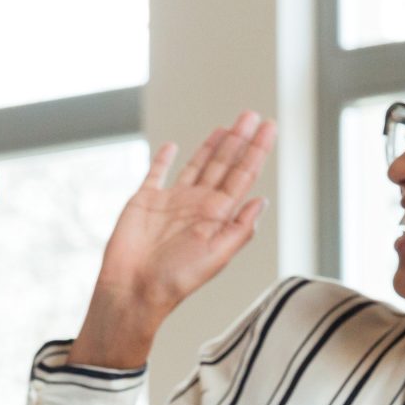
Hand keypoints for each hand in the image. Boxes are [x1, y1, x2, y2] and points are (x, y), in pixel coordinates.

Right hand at [70, 112, 275, 369]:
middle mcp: (198, 205)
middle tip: (251, 115)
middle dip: (239, 140)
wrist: (134, 288)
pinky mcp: (145, 200)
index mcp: (218, 215)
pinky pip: (156, 174)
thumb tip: (262, 200)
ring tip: (228, 126)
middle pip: (224, 164)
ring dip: (212, 146)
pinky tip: (173, 147)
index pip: (243, 175)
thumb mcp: (217, 255)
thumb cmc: (176, 279)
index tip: (269, 126)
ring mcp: (172, 201)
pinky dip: (164, 159)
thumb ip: (240, 228)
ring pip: (197, 165)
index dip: (257, 150)